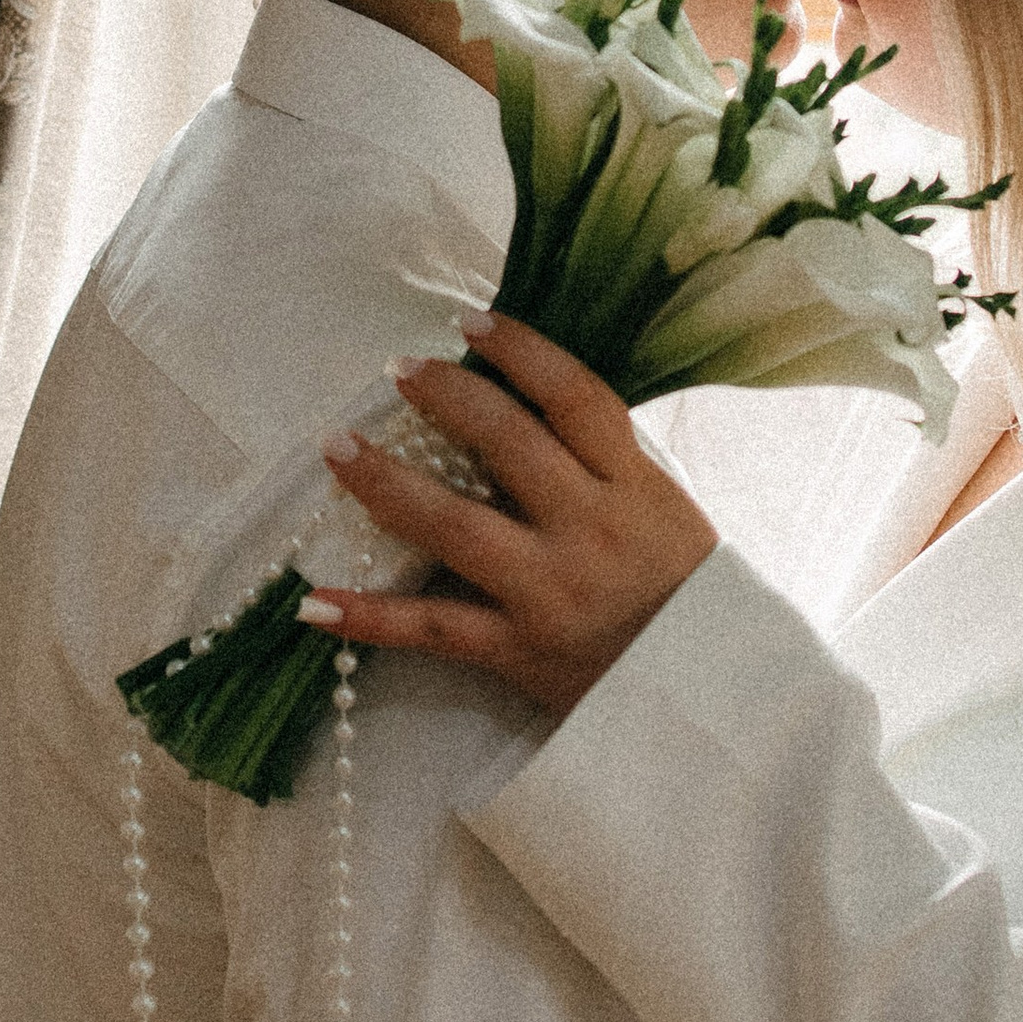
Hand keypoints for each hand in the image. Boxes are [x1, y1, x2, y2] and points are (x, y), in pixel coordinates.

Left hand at [304, 313, 718, 722]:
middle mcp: (589, 530)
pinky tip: (312, 603)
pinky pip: (432, 629)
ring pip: (453, 526)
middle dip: (445, 399)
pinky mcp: (517, 650)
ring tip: (337, 447)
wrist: (710, 697)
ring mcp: (548, 591)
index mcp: (634, 488)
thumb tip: (525, 401)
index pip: (574, 399)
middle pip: (506, 444)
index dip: (521, 352)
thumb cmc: (684, 595)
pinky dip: (369, 618)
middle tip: (398, 371)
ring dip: (386, 484)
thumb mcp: (667, 511)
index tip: (471, 324)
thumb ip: (605, 464)